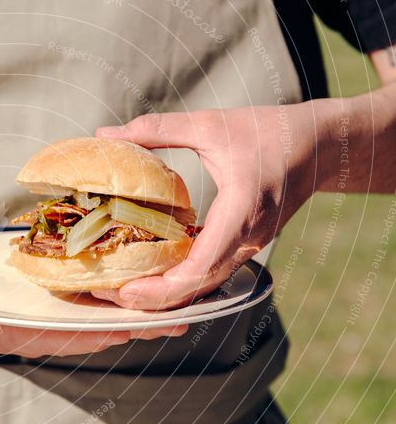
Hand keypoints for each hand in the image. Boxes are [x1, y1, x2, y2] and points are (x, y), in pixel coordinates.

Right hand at [0, 303, 187, 357]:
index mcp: (21, 332)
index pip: (68, 337)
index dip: (102, 335)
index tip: (134, 332)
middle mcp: (40, 327)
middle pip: (95, 329)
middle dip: (135, 327)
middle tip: (179, 320)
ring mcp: (46, 313)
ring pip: (97, 315)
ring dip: (134, 311)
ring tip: (174, 303)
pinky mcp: (47, 296)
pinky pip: (87, 298)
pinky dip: (115, 293)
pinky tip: (138, 281)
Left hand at [92, 102, 335, 309]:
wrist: (320, 145)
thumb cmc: (267, 130)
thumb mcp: (209, 124)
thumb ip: (155, 129)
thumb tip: (103, 134)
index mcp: (241, 209)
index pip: (204, 262)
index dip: (166, 284)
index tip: (129, 290)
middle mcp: (248, 238)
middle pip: (200, 286)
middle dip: (157, 299)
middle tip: (113, 298)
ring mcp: (249, 247)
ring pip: (206, 287)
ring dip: (167, 296)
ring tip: (125, 295)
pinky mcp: (245, 247)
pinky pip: (212, 275)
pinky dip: (182, 284)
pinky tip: (152, 280)